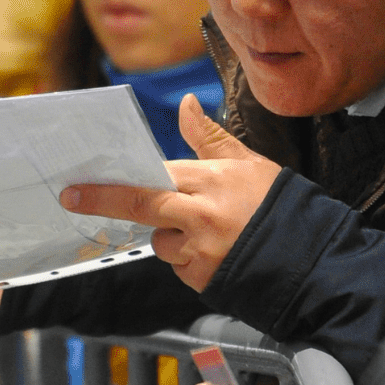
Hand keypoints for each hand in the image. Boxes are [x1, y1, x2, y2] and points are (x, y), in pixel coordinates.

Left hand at [59, 96, 279, 290]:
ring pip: (161, 242)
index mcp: (213, 181)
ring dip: (170, 237)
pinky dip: (188, 259)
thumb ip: (210, 138)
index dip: (114, 181)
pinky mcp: (203, 279)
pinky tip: (217, 253)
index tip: (80, 183)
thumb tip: (186, 104)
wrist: (312, 262)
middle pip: (140, 207)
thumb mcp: (250, 164)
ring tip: (208, 233)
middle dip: (102, 202)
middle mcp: (202, 216)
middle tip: (71, 199)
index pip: (151, 178)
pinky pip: (179, 267)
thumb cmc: (280, 207)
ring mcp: (201, 251)